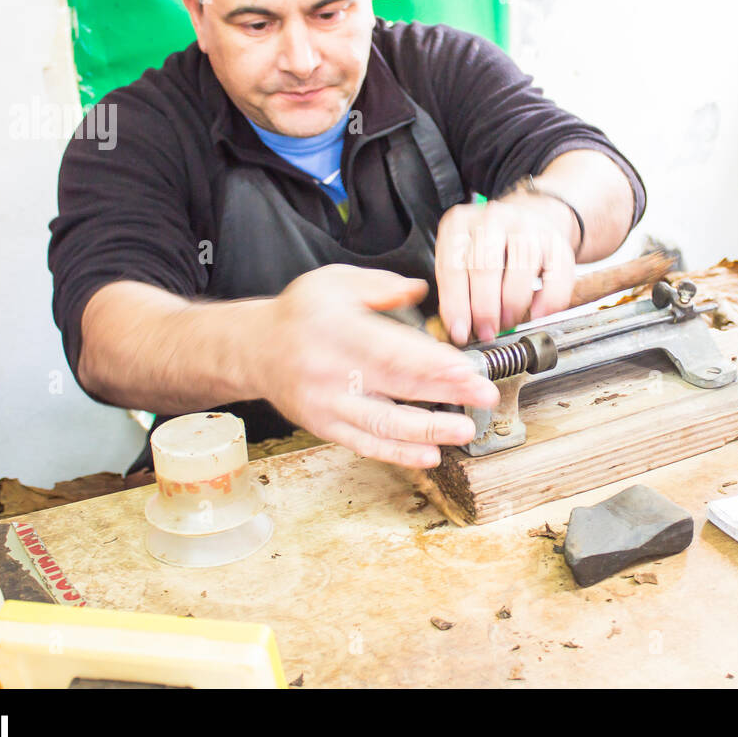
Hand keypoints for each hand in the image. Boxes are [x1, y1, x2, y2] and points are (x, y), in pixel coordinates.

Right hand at [257, 265, 498, 467]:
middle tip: (484, 396)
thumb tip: (420, 291)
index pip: (392, 350)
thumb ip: (380, 286)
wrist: (253, 350)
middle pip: (397, 386)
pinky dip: (399, 453)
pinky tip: (429, 455)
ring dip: (428, 430)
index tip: (466, 368)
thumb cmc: (299, 315)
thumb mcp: (334, 282)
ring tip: (464, 430)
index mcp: (337, 329)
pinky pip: (365, 445)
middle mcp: (331, 370)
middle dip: (446, 393)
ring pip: (383, 423)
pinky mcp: (325, 427)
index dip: (432, 363)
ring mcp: (328, 404)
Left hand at [434, 196, 576, 345]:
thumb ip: (455, 290)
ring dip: (513, 304)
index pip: (453, 266)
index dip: (456, 304)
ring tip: (508, 322)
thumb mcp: (460, 258)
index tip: (460, 331)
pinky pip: (556, 274)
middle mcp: (493, 219)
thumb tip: (458, 329)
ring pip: (522, 266)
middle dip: (485, 308)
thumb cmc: (487, 248)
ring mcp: (527, 226)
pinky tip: (537, 314)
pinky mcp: (556, 241)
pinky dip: (548, 300)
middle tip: (486, 331)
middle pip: (486, 265)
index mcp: (460, 223)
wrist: (529, 219)